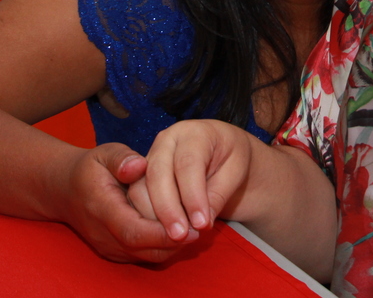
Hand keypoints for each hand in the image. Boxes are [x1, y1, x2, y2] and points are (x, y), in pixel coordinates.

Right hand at [57, 143, 186, 262]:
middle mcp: (103, 234)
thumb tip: (139, 166)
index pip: (133, 231)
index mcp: (101, 208)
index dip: (162, 233)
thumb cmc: (90, 168)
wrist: (65, 190)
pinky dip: (162, 248)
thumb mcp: (103, 153)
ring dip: (171, 247)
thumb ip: (121, 158)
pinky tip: (179, 232)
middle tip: (201, 228)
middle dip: (173, 242)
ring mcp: (108, 246)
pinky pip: (142, 255)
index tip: (190, 226)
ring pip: (144, 256)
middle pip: (142, 249)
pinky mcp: (114, 251)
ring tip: (195, 229)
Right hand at [143, 119, 255, 242]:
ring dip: (154, 218)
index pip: (188, 164)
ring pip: (140, 189)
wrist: (221, 153)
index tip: (201, 224)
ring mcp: (150, 158)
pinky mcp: (141, 177)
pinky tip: (164, 236)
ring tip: (175, 239)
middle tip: (181, 237)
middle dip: (168, 210)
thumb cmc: (232, 158)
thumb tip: (201, 224)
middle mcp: (165, 141)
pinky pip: (136, 200)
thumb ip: (219, 194)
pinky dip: (147, 220)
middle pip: (157, 176)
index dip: (193, 196)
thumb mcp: (236, 170)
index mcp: (192, 133)